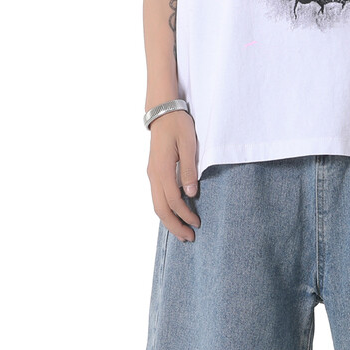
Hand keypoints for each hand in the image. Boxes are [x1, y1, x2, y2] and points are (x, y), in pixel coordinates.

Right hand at [147, 109, 201, 240]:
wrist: (162, 111)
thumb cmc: (178, 125)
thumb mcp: (188, 145)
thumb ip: (190, 170)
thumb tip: (191, 194)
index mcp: (162, 170)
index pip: (173, 201)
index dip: (185, 215)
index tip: (197, 223)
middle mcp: (154, 175)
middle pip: (160, 209)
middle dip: (174, 226)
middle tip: (189, 238)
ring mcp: (152, 174)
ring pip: (156, 205)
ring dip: (169, 221)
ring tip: (182, 232)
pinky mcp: (153, 172)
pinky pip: (157, 197)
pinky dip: (165, 210)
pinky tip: (174, 215)